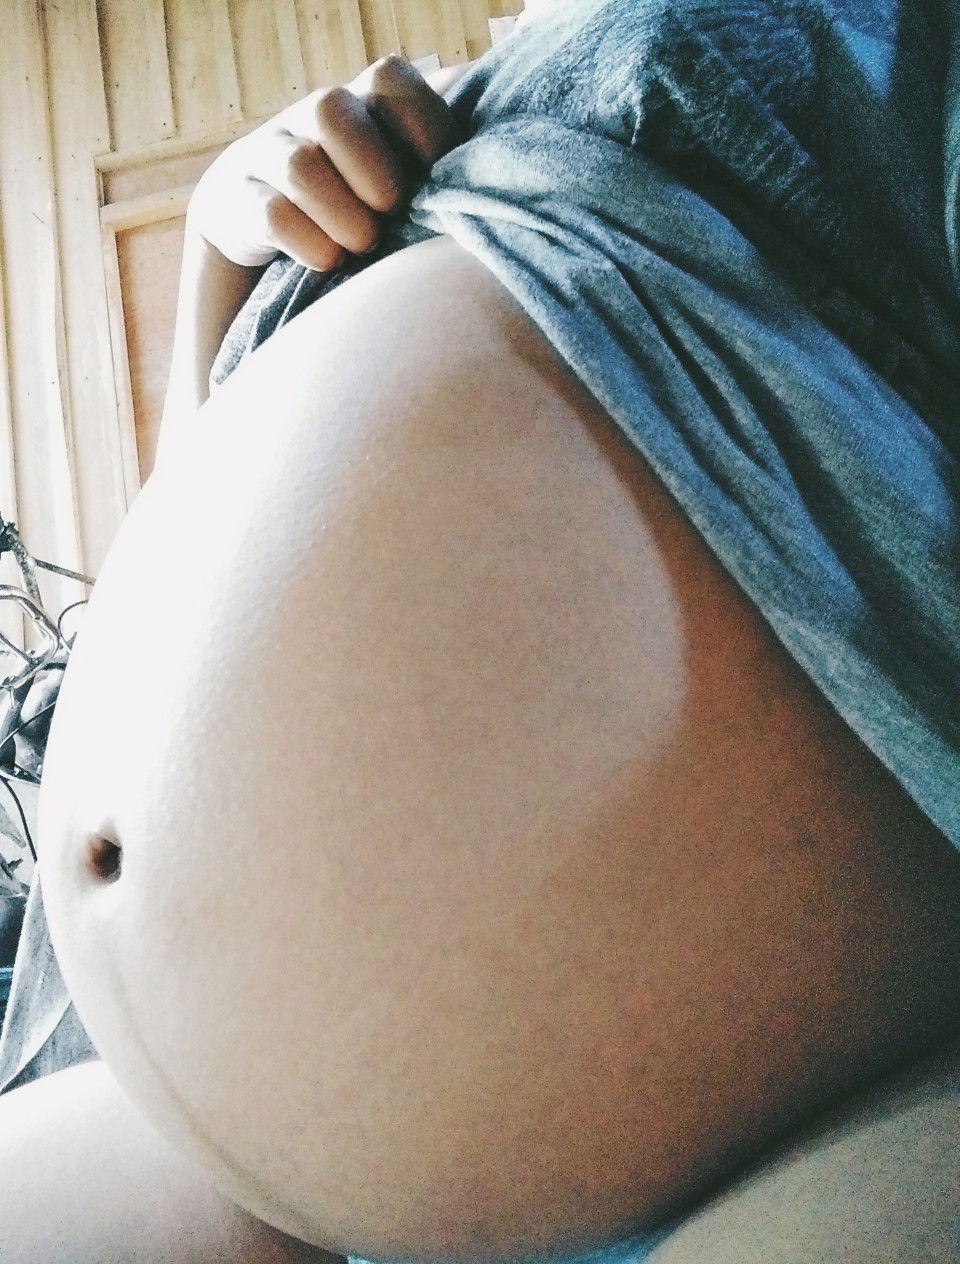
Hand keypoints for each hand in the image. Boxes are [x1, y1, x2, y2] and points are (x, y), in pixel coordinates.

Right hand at [188, 55, 463, 271]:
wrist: (270, 219)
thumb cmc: (366, 203)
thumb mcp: (410, 176)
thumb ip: (445, 166)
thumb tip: (497, 177)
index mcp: (364, 102)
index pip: (391, 80)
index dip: (422, 130)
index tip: (435, 177)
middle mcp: (313, 117)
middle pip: (331, 109)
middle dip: (373, 170)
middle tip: (392, 211)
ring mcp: (271, 154)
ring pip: (298, 165)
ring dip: (342, 215)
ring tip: (362, 244)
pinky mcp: (241, 200)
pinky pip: (270, 215)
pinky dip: (307, 243)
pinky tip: (328, 261)